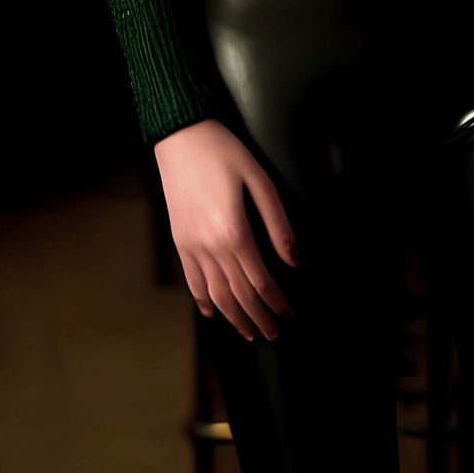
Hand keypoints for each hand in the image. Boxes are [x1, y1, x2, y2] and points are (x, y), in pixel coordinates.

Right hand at [154, 117, 297, 341]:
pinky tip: (213, 313)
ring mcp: (190, 248)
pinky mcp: (178, 242)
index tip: (290, 314)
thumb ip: (278, 224)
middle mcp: (210, 247)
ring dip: (234, 318)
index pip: (260, 281)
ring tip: (249, 332)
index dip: (277, 301)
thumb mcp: (260, 181)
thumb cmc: (225, 154)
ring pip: (214, 296)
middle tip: (275, 333)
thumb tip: (294, 260)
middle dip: (258, 318)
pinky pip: (192, 281)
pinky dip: (204, 301)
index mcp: (234, 233)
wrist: (181, 139)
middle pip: (238, 295)